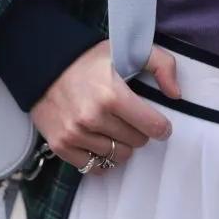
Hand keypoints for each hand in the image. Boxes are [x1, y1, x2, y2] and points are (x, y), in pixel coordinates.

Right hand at [31, 42, 181, 175]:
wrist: (43, 64)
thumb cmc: (89, 60)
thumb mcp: (129, 51)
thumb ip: (162, 65)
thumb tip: (176, 94)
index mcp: (112, 95)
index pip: (153, 127)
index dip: (160, 126)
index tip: (157, 123)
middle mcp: (93, 117)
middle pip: (136, 143)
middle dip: (137, 131)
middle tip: (128, 118)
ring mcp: (75, 134)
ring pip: (117, 157)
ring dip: (119, 145)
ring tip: (112, 127)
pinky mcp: (60, 145)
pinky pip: (93, 167)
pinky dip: (100, 158)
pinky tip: (98, 140)